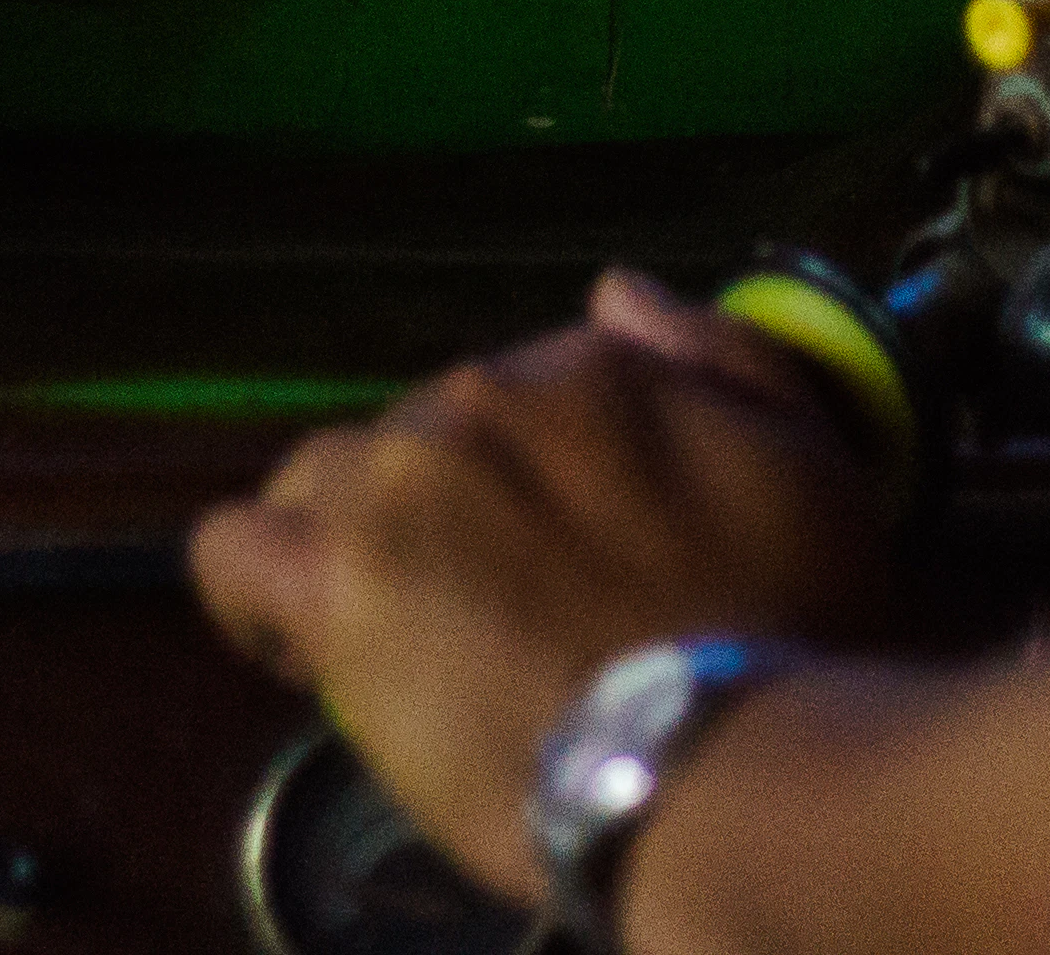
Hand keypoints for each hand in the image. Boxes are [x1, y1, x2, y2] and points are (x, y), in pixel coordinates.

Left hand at [191, 270, 894, 899]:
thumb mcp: (815, 468)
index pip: (529, 391)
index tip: (563, 553)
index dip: (538, 477)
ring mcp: (398, 484)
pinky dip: (252, 591)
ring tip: (396, 634)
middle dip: (447, 513)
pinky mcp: (332, 581)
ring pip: (323, 482)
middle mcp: (482, 399)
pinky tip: (295, 640)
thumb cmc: (788, 634)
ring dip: (349, 541)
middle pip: (423, 438)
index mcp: (592, 368)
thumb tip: (619, 287)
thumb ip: (722, 359)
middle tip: (498, 617)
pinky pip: (233, 552)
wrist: (722, 762)